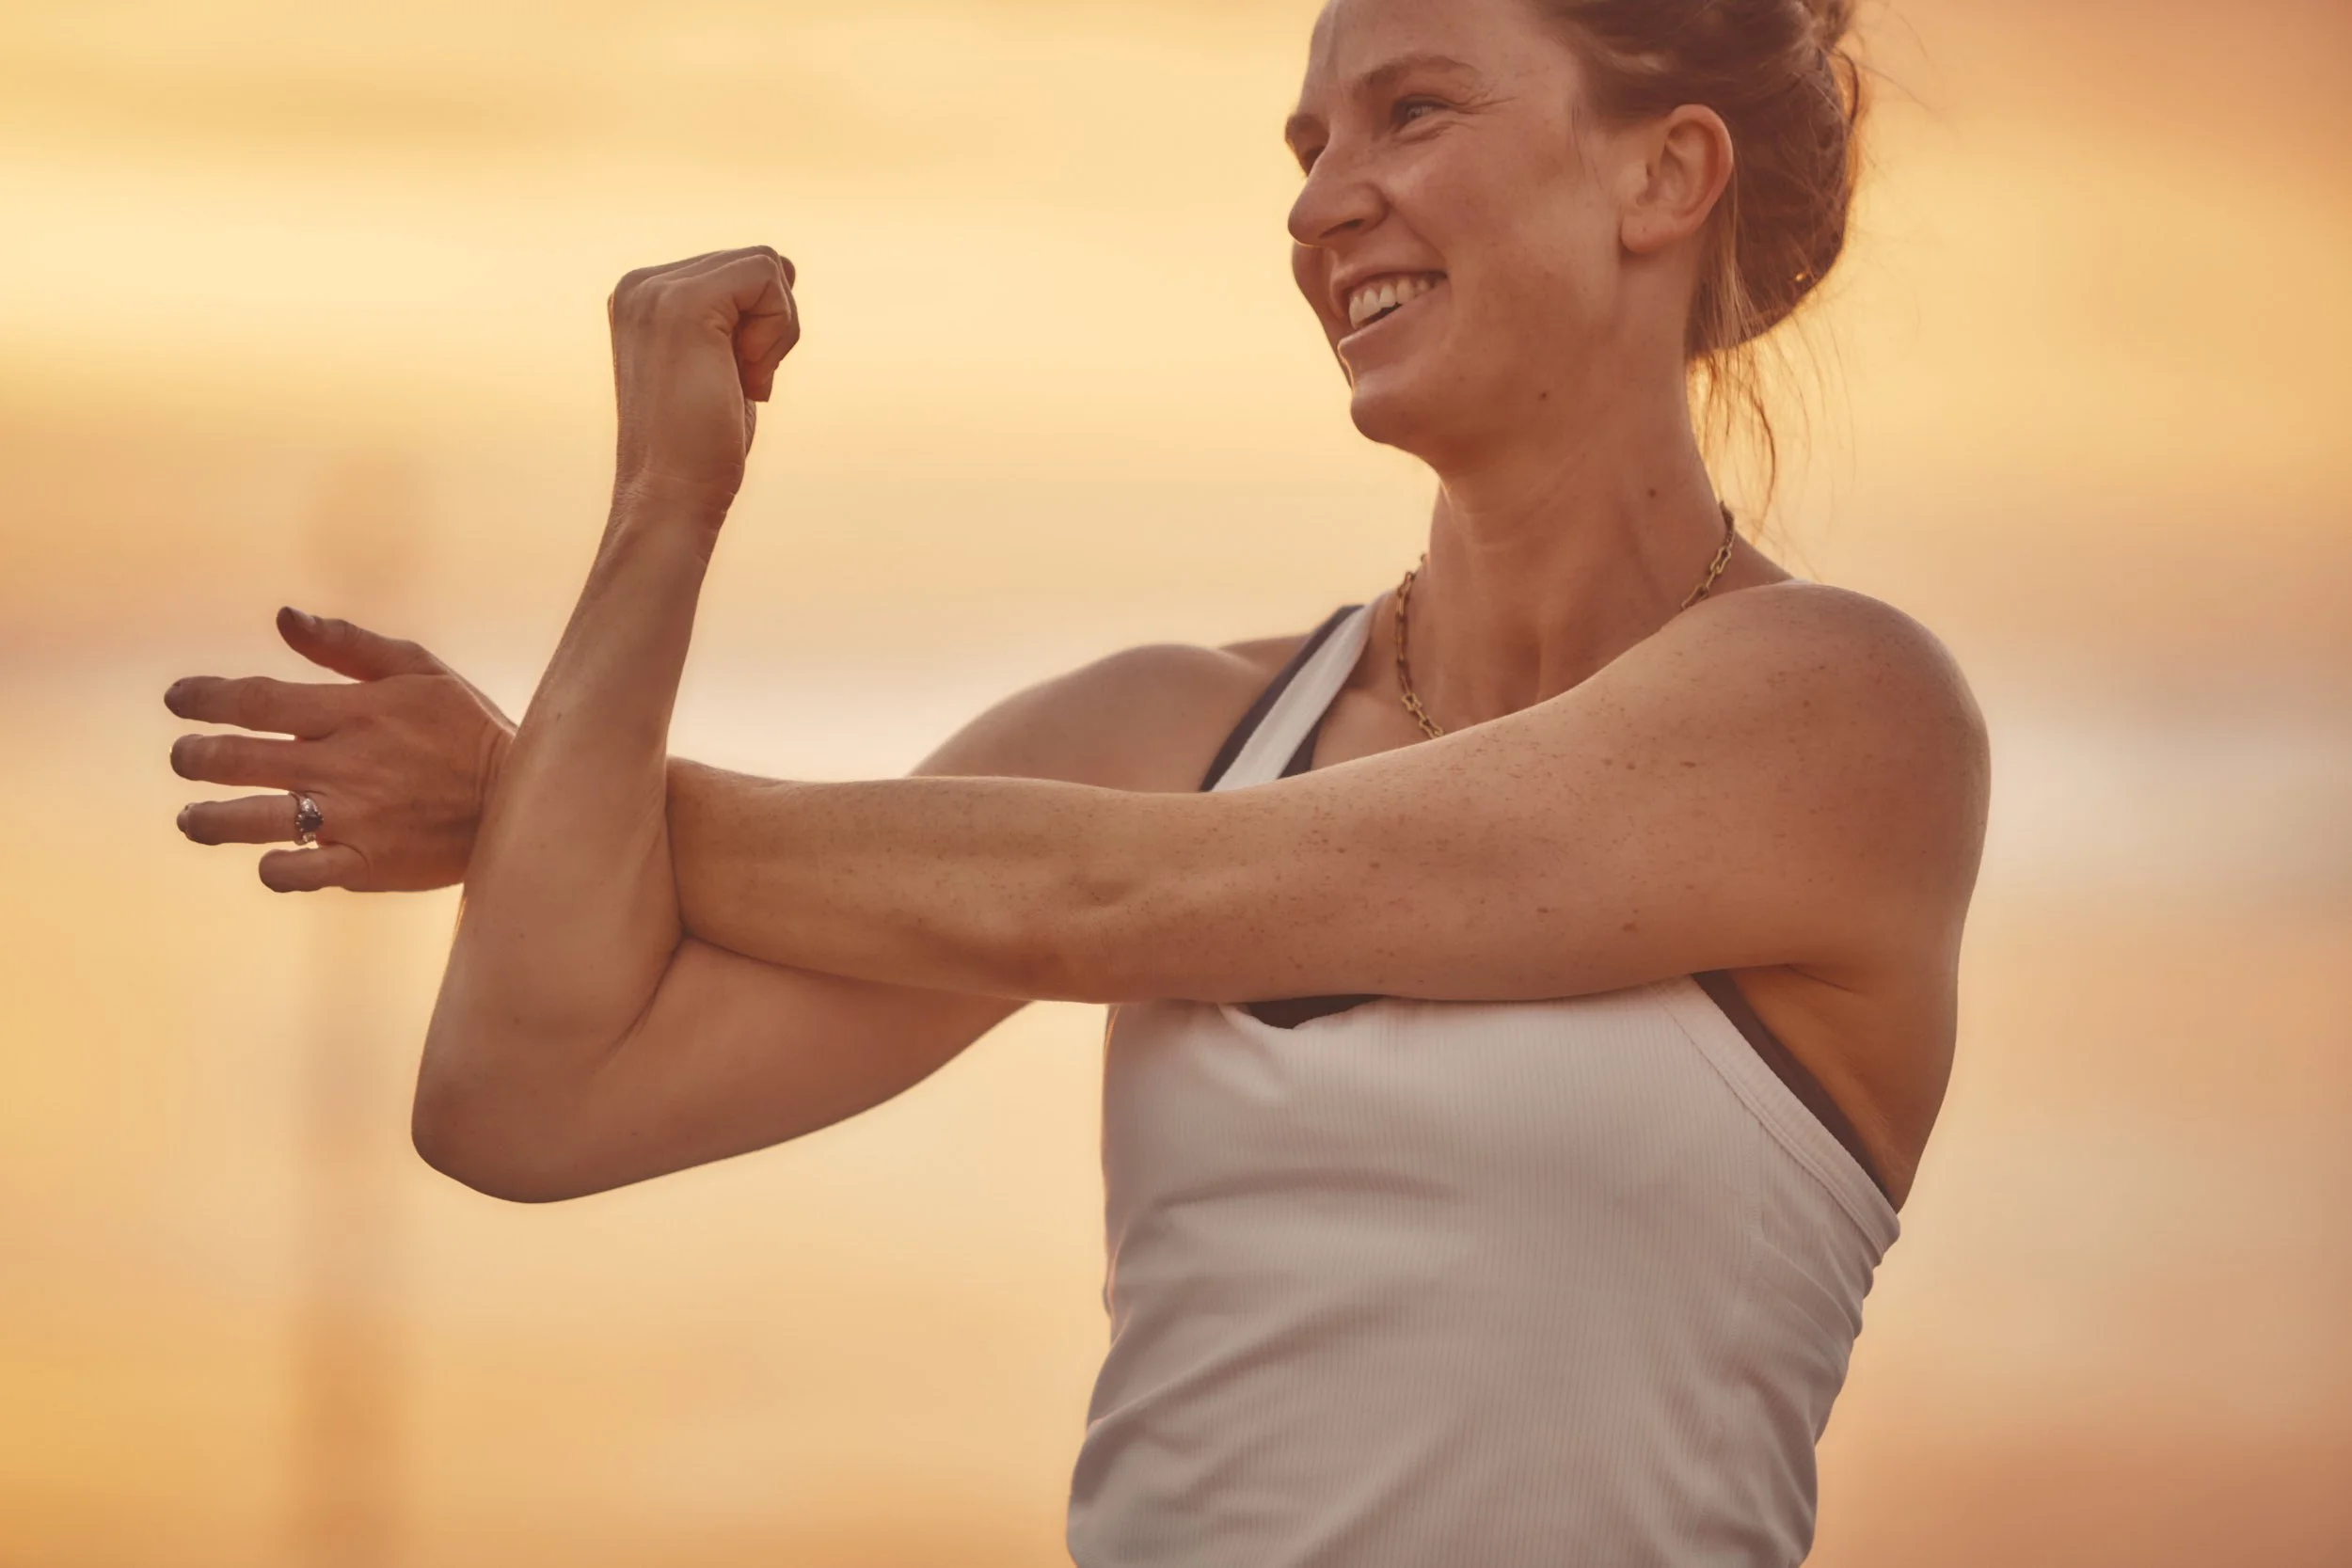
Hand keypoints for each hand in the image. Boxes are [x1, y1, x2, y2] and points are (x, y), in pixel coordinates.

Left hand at [166, 607, 515, 892]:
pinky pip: (300, 872)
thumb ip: (348, 645)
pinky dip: (273, 868)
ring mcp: (354, 819)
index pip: (256, 700)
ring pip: (256, 820)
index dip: (205, 698)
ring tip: (194, 818)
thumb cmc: (468, 729)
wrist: (524, 800)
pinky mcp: (368, 863)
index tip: (179, 701)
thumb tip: (283, 617)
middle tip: (184, 758)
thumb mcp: (420, 670)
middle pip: (239, 760)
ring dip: (210, 820)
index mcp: (355, 712)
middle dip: (195, 758)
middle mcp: (344, 765)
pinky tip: (266, 859)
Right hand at [607, 246, 800, 509]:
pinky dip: (778, 331)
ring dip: (775, 334)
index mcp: (644, 295)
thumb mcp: (721, 362)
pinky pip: (768, 276)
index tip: (729, 381)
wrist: (671, 494)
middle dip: (770, 330)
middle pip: (757, 265)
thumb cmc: (702, 445)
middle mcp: (641, 284)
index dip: (759, 330)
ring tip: (736, 382)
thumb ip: (739, 313)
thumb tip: (784, 267)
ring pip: (767, 267)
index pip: (740, 272)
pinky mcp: (683, 301)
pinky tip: (745, 376)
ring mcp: (656, 289)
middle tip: (734, 385)